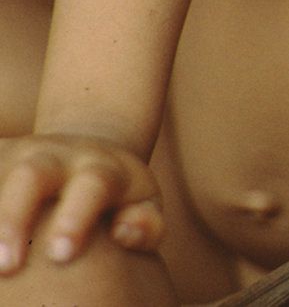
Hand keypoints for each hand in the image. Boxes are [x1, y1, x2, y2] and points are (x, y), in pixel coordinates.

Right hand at [0, 134, 162, 273]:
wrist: (87, 150)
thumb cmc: (118, 197)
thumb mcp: (144, 204)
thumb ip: (146, 224)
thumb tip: (124, 232)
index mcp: (100, 167)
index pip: (92, 185)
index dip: (76, 217)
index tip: (61, 255)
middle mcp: (56, 155)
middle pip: (32, 175)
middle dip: (14, 216)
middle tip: (5, 266)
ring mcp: (20, 153)